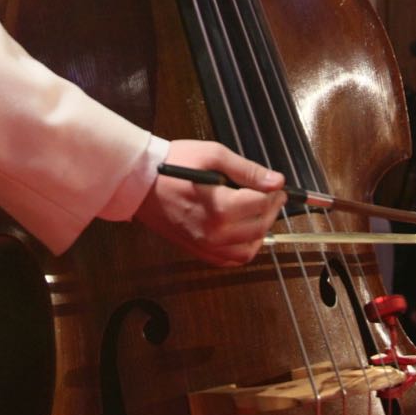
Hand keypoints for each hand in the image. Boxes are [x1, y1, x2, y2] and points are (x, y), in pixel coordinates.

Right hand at [133, 140, 285, 266]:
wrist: (138, 182)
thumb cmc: (171, 164)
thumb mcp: (212, 154)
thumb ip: (246, 170)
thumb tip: (275, 181)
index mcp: (220, 207)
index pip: (262, 204)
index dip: (274, 193)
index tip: (276, 185)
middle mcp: (214, 232)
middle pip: (259, 227)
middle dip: (271, 210)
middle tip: (271, 196)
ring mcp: (205, 245)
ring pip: (248, 250)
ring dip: (260, 232)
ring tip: (258, 214)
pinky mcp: (197, 250)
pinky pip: (229, 260)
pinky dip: (242, 249)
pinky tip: (242, 232)